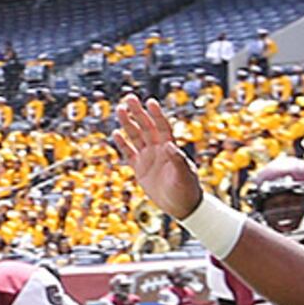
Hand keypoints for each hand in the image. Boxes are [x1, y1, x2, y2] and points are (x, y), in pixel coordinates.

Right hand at [108, 95, 208, 218]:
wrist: (182, 206)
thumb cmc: (187, 189)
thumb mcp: (184, 175)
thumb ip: (177, 160)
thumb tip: (169, 145)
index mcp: (171, 148)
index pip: (162, 126)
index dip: (156, 115)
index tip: (150, 102)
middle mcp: (159, 149)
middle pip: (146, 127)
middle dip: (138, 112)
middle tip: (129, 98)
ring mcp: (148, 158)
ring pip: (136, 136)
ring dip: (128, 123)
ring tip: (120, 109)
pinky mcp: (140, 169)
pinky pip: (129, 153)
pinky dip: (122, 144)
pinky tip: (116, 133)